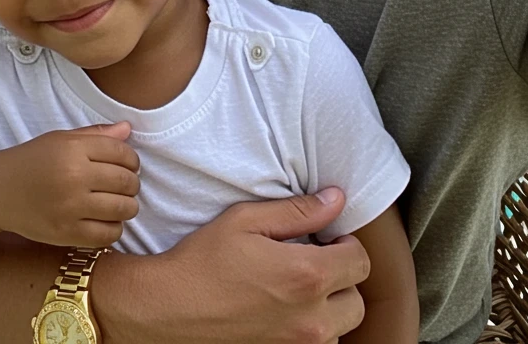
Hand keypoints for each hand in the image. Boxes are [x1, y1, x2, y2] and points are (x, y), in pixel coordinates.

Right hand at [0, 122, 139, 247]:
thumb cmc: (34, 160)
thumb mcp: (62, 139)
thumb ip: (96, 134)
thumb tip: (128, 129)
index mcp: (73, 149)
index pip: (122, 152)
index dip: (132, 159)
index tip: (130, 165)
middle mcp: (73, 176)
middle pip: (125, 181)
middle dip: (133, 184)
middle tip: (127, 186)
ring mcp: (70, 207)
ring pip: (122, 209)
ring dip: (129, 206)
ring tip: (121, 203)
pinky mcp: (65, 233)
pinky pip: (107, 235)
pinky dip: (115, 229)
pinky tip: (108, 221)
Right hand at [97, 187, 369, 343]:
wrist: (167, 309)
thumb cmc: (203, 261)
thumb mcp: (245, 220)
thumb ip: (297, 211)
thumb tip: (336, 199)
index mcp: (305, 276)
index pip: (360, 261)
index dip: (344, 244)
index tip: (324, 238)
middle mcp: (310, 318)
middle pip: (357, 300)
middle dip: (343, 277)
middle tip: (314, 261)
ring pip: (341, 328)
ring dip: (330, 307)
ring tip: (298, 287)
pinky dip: (311, 328)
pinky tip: (284, 308)